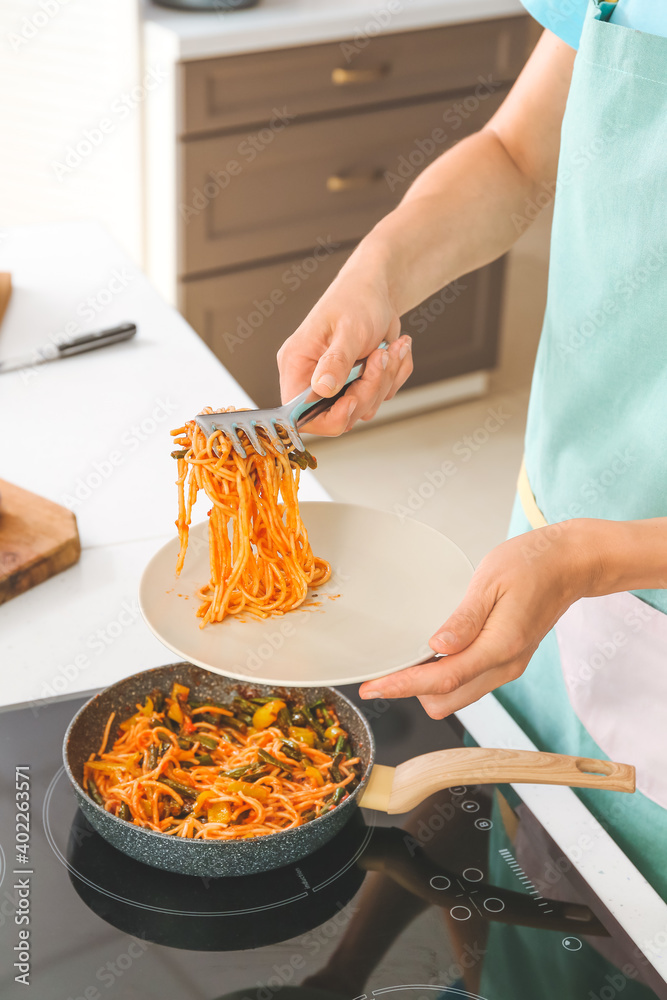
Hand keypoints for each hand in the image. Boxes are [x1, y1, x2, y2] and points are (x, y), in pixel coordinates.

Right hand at [277, 263, 412, 434]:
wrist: (379, 291)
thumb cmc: (357, 300)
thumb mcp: (348, 330)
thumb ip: (335, 362)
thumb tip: (322, 390)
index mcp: (296, 365)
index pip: (299, 414)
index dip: (327, 418)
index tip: (351, 401)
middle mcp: (312, 379)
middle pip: (338, 415)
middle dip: (367, 391)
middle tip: (380, 358)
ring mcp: (336, 384)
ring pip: (363, 408)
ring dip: (384, 380)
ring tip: (391, 349)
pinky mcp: (356, 384)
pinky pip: (379, 396)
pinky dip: (393, 375)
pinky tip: (394, 351)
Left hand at [359, 520, 599, 717]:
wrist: (570, 564)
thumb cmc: (533, 563)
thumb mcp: (491, 580)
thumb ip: (465, 618)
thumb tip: (437, 646)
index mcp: (501, 645)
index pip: (443, 679)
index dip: (403, 685)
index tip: (373, 687)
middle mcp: (506, 665)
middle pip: (447, 701)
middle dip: (410, 691)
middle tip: (382, 673)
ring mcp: (509, 667)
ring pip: (458, 697)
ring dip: (427, 686)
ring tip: (402, 662)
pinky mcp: (508, 661)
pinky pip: (470, 683)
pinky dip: (445, 677)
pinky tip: (430, 656)